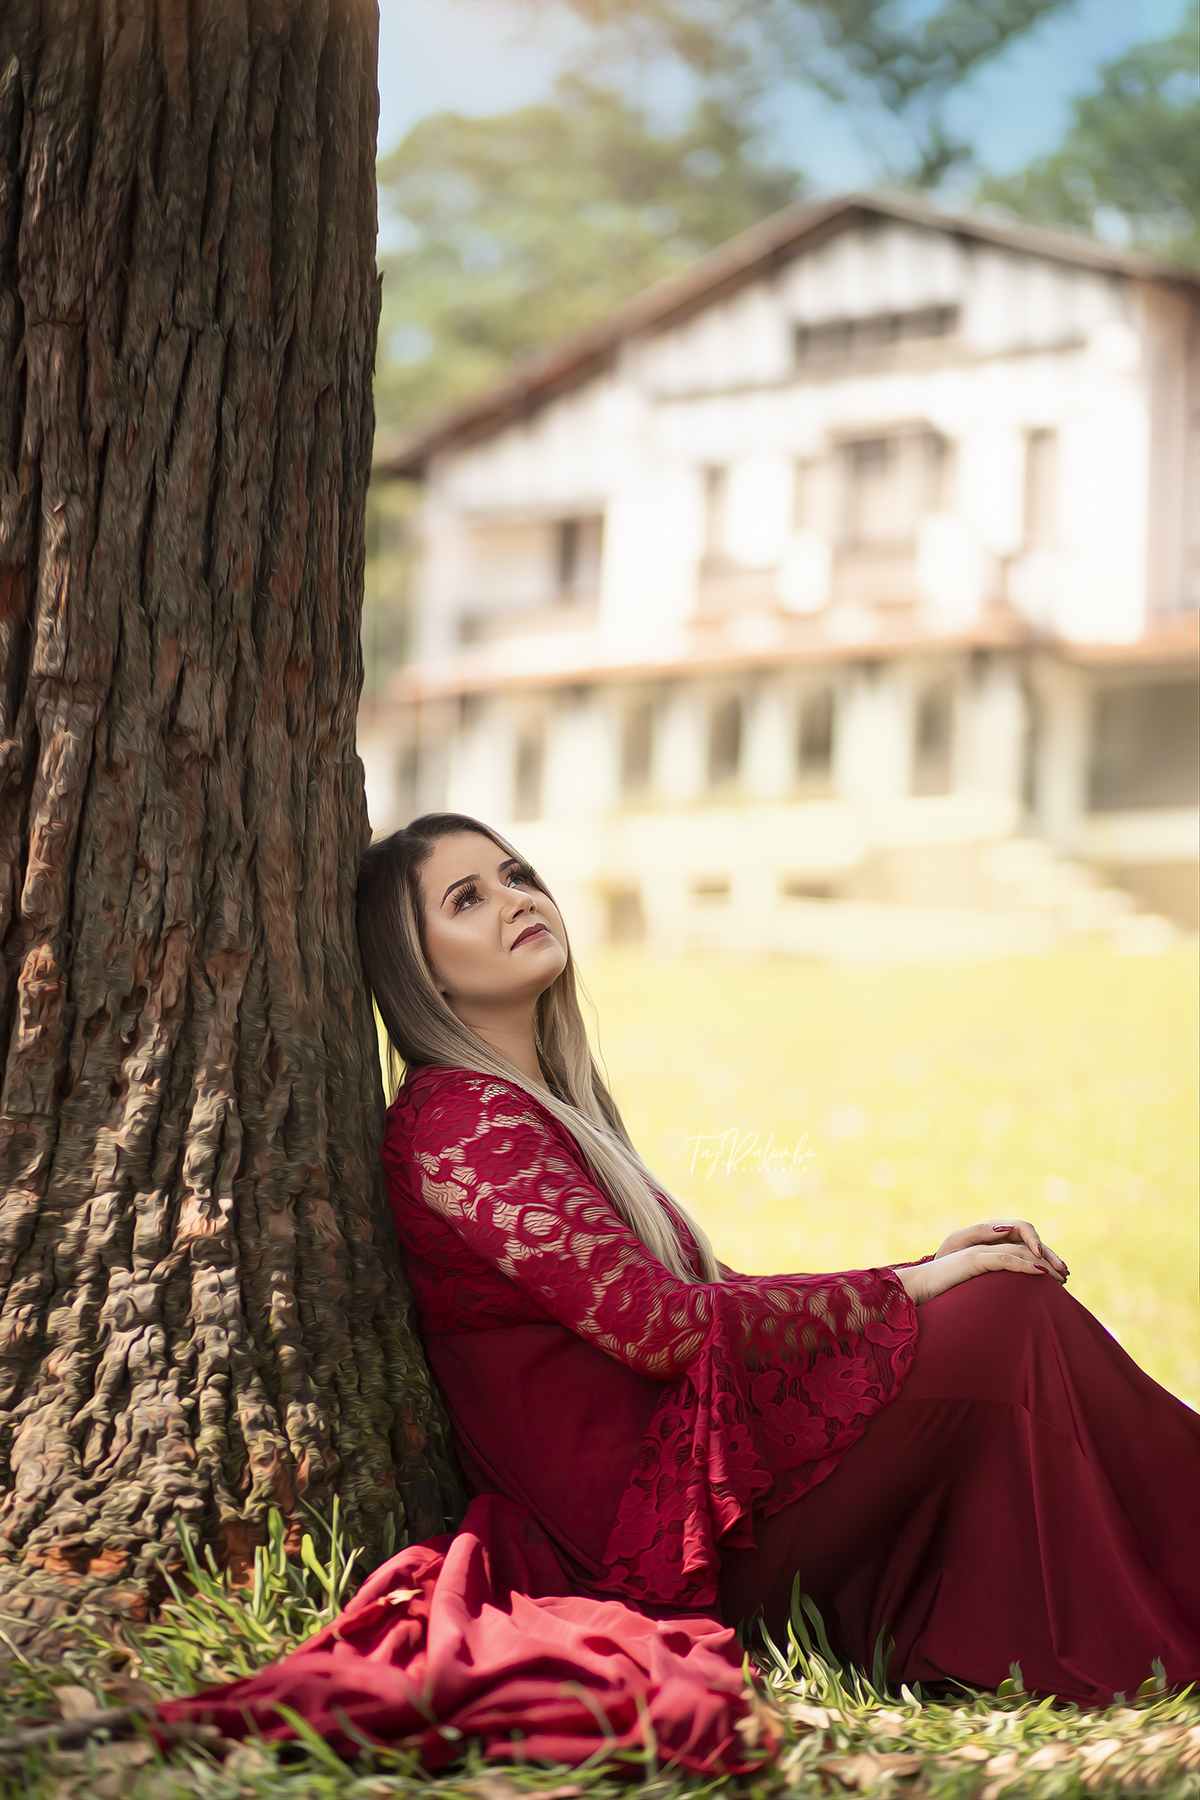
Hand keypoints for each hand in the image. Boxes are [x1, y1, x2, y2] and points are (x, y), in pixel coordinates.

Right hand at [893, 1236, 1066, 1306]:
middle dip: (1046, 1261)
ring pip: (1017, 1252)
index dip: (1038, 1262)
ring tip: (1060, 1277)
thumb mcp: (967, 1296)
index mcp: (981, 1256)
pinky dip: (1024, 1266)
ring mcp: (977, 1253)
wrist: (912, 1290)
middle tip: (1066, 1276)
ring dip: (1042, 1263)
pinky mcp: (973, 1261)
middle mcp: (981, 1249)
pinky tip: (1040, 1275)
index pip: (1016, 1252)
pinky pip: (1004, 1260)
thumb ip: (983, 1296)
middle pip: (1021, 1248)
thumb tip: (999, 1314)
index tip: (1056, 1279)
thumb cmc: (936, 1297)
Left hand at [935, 1218, 1068, 1278]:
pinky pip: (1034, 1265)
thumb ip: (980, 1232)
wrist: (944, 1266)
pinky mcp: (1014, 1262)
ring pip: (1038, 1254)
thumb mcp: (959, 1241)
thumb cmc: (949, 1252)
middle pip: (1036, 1242)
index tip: (1037, 1253)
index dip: (1033, 1239)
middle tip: (1062, 1270)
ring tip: (1065, 1277)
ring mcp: (1012, 1249)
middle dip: (1049, 1255)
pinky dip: (1045, 1271)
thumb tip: (1005, 1227)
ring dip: (1052, 1263)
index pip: (1023, 1228)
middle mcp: (1008, 1237)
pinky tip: (1056, 1282)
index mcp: (997, 1228)